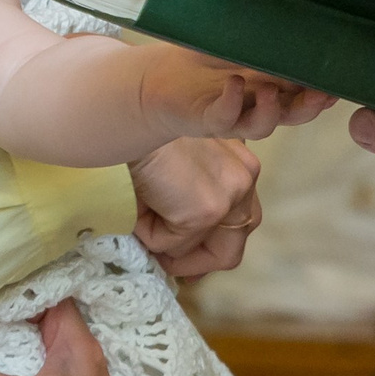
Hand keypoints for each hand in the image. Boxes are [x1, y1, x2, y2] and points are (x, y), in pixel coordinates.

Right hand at [125, 137, 261, 277]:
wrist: (128, 114)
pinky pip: (173, 244)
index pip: (239, 223)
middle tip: (161, 261)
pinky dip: (149, 234)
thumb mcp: (177, 170)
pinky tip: (137, 204)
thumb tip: (176, 255)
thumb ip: (188, 202)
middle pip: (234, 246)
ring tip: (144, 229)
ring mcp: (231, 193)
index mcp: (241, 164)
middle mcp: (246, 176)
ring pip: (210, 253)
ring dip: (173, 250)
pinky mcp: (207, 208)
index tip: (179, 257)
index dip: (208, 247)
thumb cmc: (144, 138)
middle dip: (196, 261)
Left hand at [142, 48, 333, 141]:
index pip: (307, 93)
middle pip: (294, 114)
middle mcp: (259, 106)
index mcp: (274, 87)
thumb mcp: (240, 40)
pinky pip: (223, 119)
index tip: (343, 80)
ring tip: (270, 91)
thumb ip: (265, 34)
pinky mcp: (206, 120)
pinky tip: (233, 84)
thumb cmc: (206, 57)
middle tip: (323, 94)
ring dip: (270, 111)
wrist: (162, 79)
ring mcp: (235, 116)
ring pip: (262, 126)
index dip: (325, 90)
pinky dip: (231, 103)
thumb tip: (296, 5)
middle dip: (310, 106)